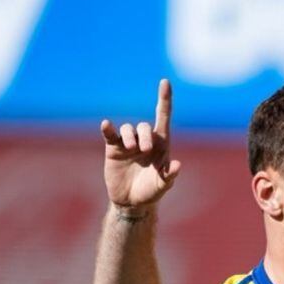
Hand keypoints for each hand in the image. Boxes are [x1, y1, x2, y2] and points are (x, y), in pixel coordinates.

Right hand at [101, 79, 181, 213]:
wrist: (131, 201)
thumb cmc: (151, 191)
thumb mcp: (162, 185)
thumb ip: (169, 175)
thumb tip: (177, 165)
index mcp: (161, 144)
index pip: (163, 117)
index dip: (165, 99)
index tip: (165, 82)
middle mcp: (145, 140)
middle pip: (145, 126)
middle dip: (145, 135)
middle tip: (144, 150)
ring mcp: (128, 143)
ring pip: (128, 128)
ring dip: (130, 136)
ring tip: (131, 149)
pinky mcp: (113, 148)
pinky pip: (110, 134)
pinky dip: (108, 128)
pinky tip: (106, 125)